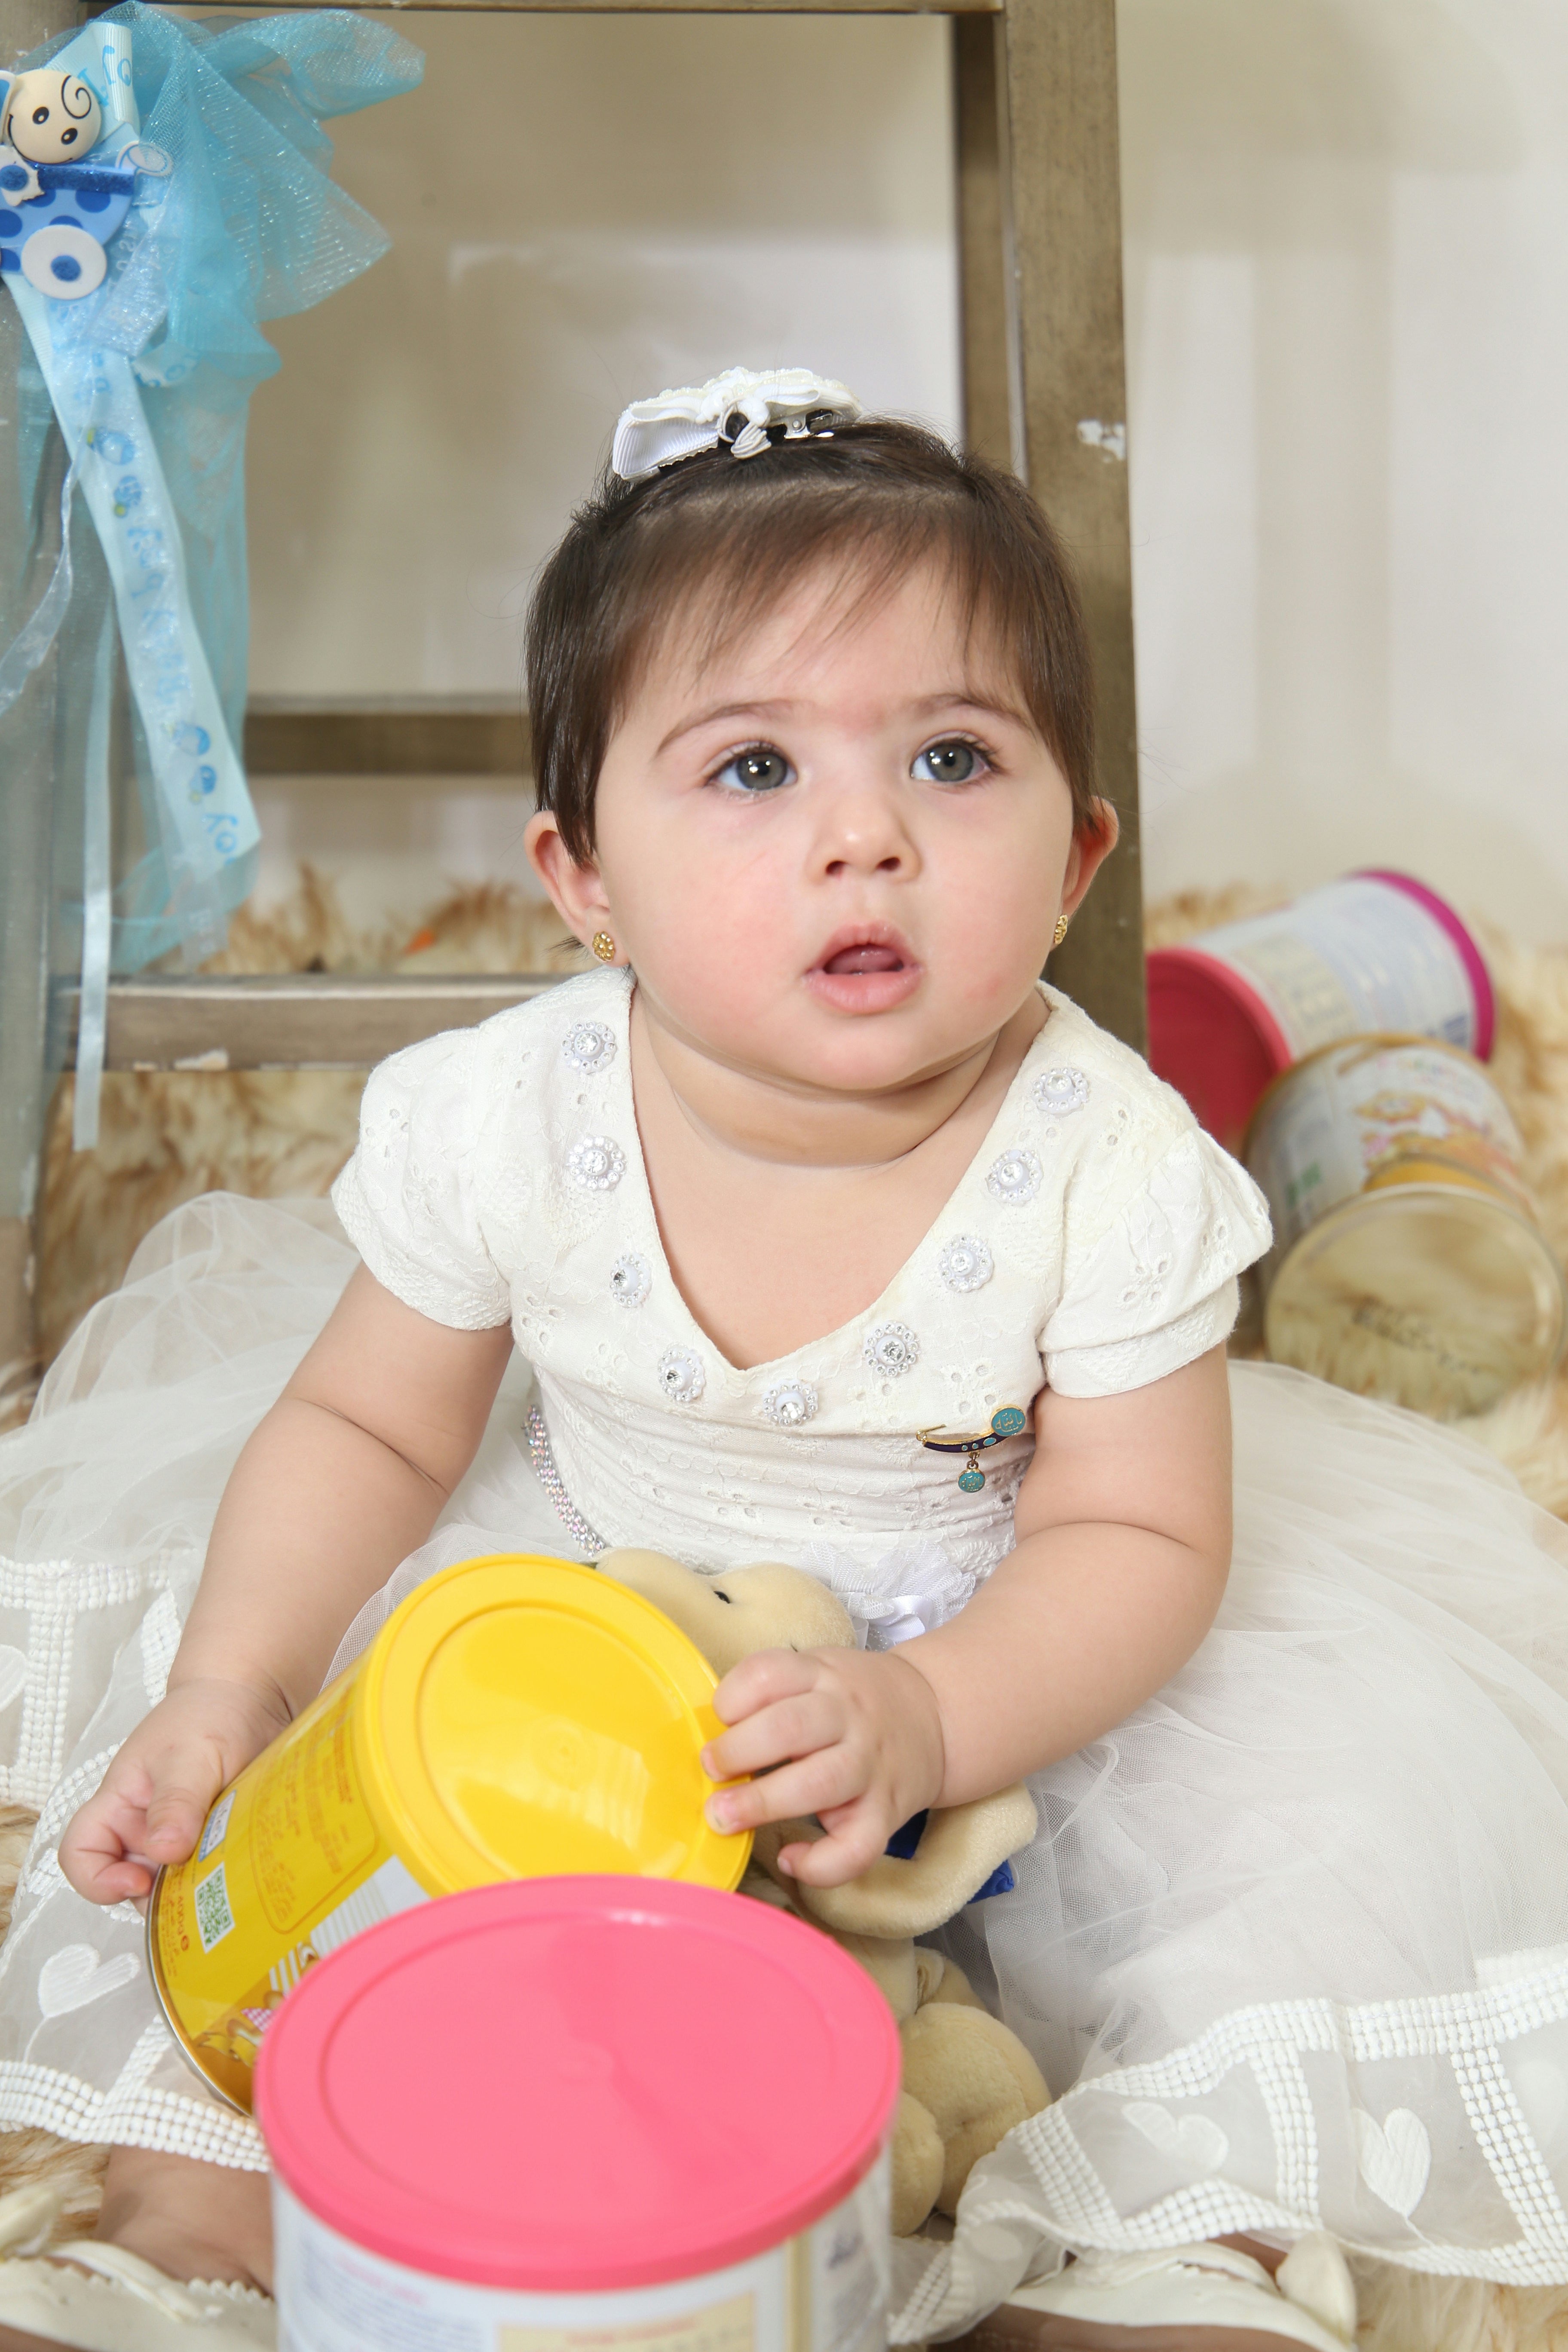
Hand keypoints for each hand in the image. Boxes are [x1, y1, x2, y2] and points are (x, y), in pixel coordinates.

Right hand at [58, 1676, 290, 1904]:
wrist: (251, 1697)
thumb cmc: (209, 1713)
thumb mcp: (191, 1755)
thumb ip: (177, 1802)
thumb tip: (163, 1852)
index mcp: (121, 1805)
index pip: (81, 1854)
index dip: (97, 1880)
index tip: (140, 1882)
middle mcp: (144, 1829)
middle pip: (132, 1885)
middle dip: (162, 1896)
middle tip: (201, 1883)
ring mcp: (180, 1838)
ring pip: (176, 1887)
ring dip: (200, 1888)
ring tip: (231, 1868)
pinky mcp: (214, 1842)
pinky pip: (211, 1875)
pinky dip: (225, 1877)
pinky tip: (247, 1865)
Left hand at [700, 1645, 944, 1888]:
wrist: (933, 1715)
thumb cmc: (852, 1700)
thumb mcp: (816, 1673)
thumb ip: (769, 1695)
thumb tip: (705, 1739)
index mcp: (823, 1676)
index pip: (771, 1673)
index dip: (733, 1696)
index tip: (717, 1719)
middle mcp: (848, 1716)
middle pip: (791, 1727)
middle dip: (739, 1751)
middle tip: (710, 1770)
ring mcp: (870, 1765)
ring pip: (821, 1783)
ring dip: (765, 1802)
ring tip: (724, 1817)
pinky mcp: (887, 1813)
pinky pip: (858, 1847)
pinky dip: (821, 1863)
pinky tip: (791, 1858)